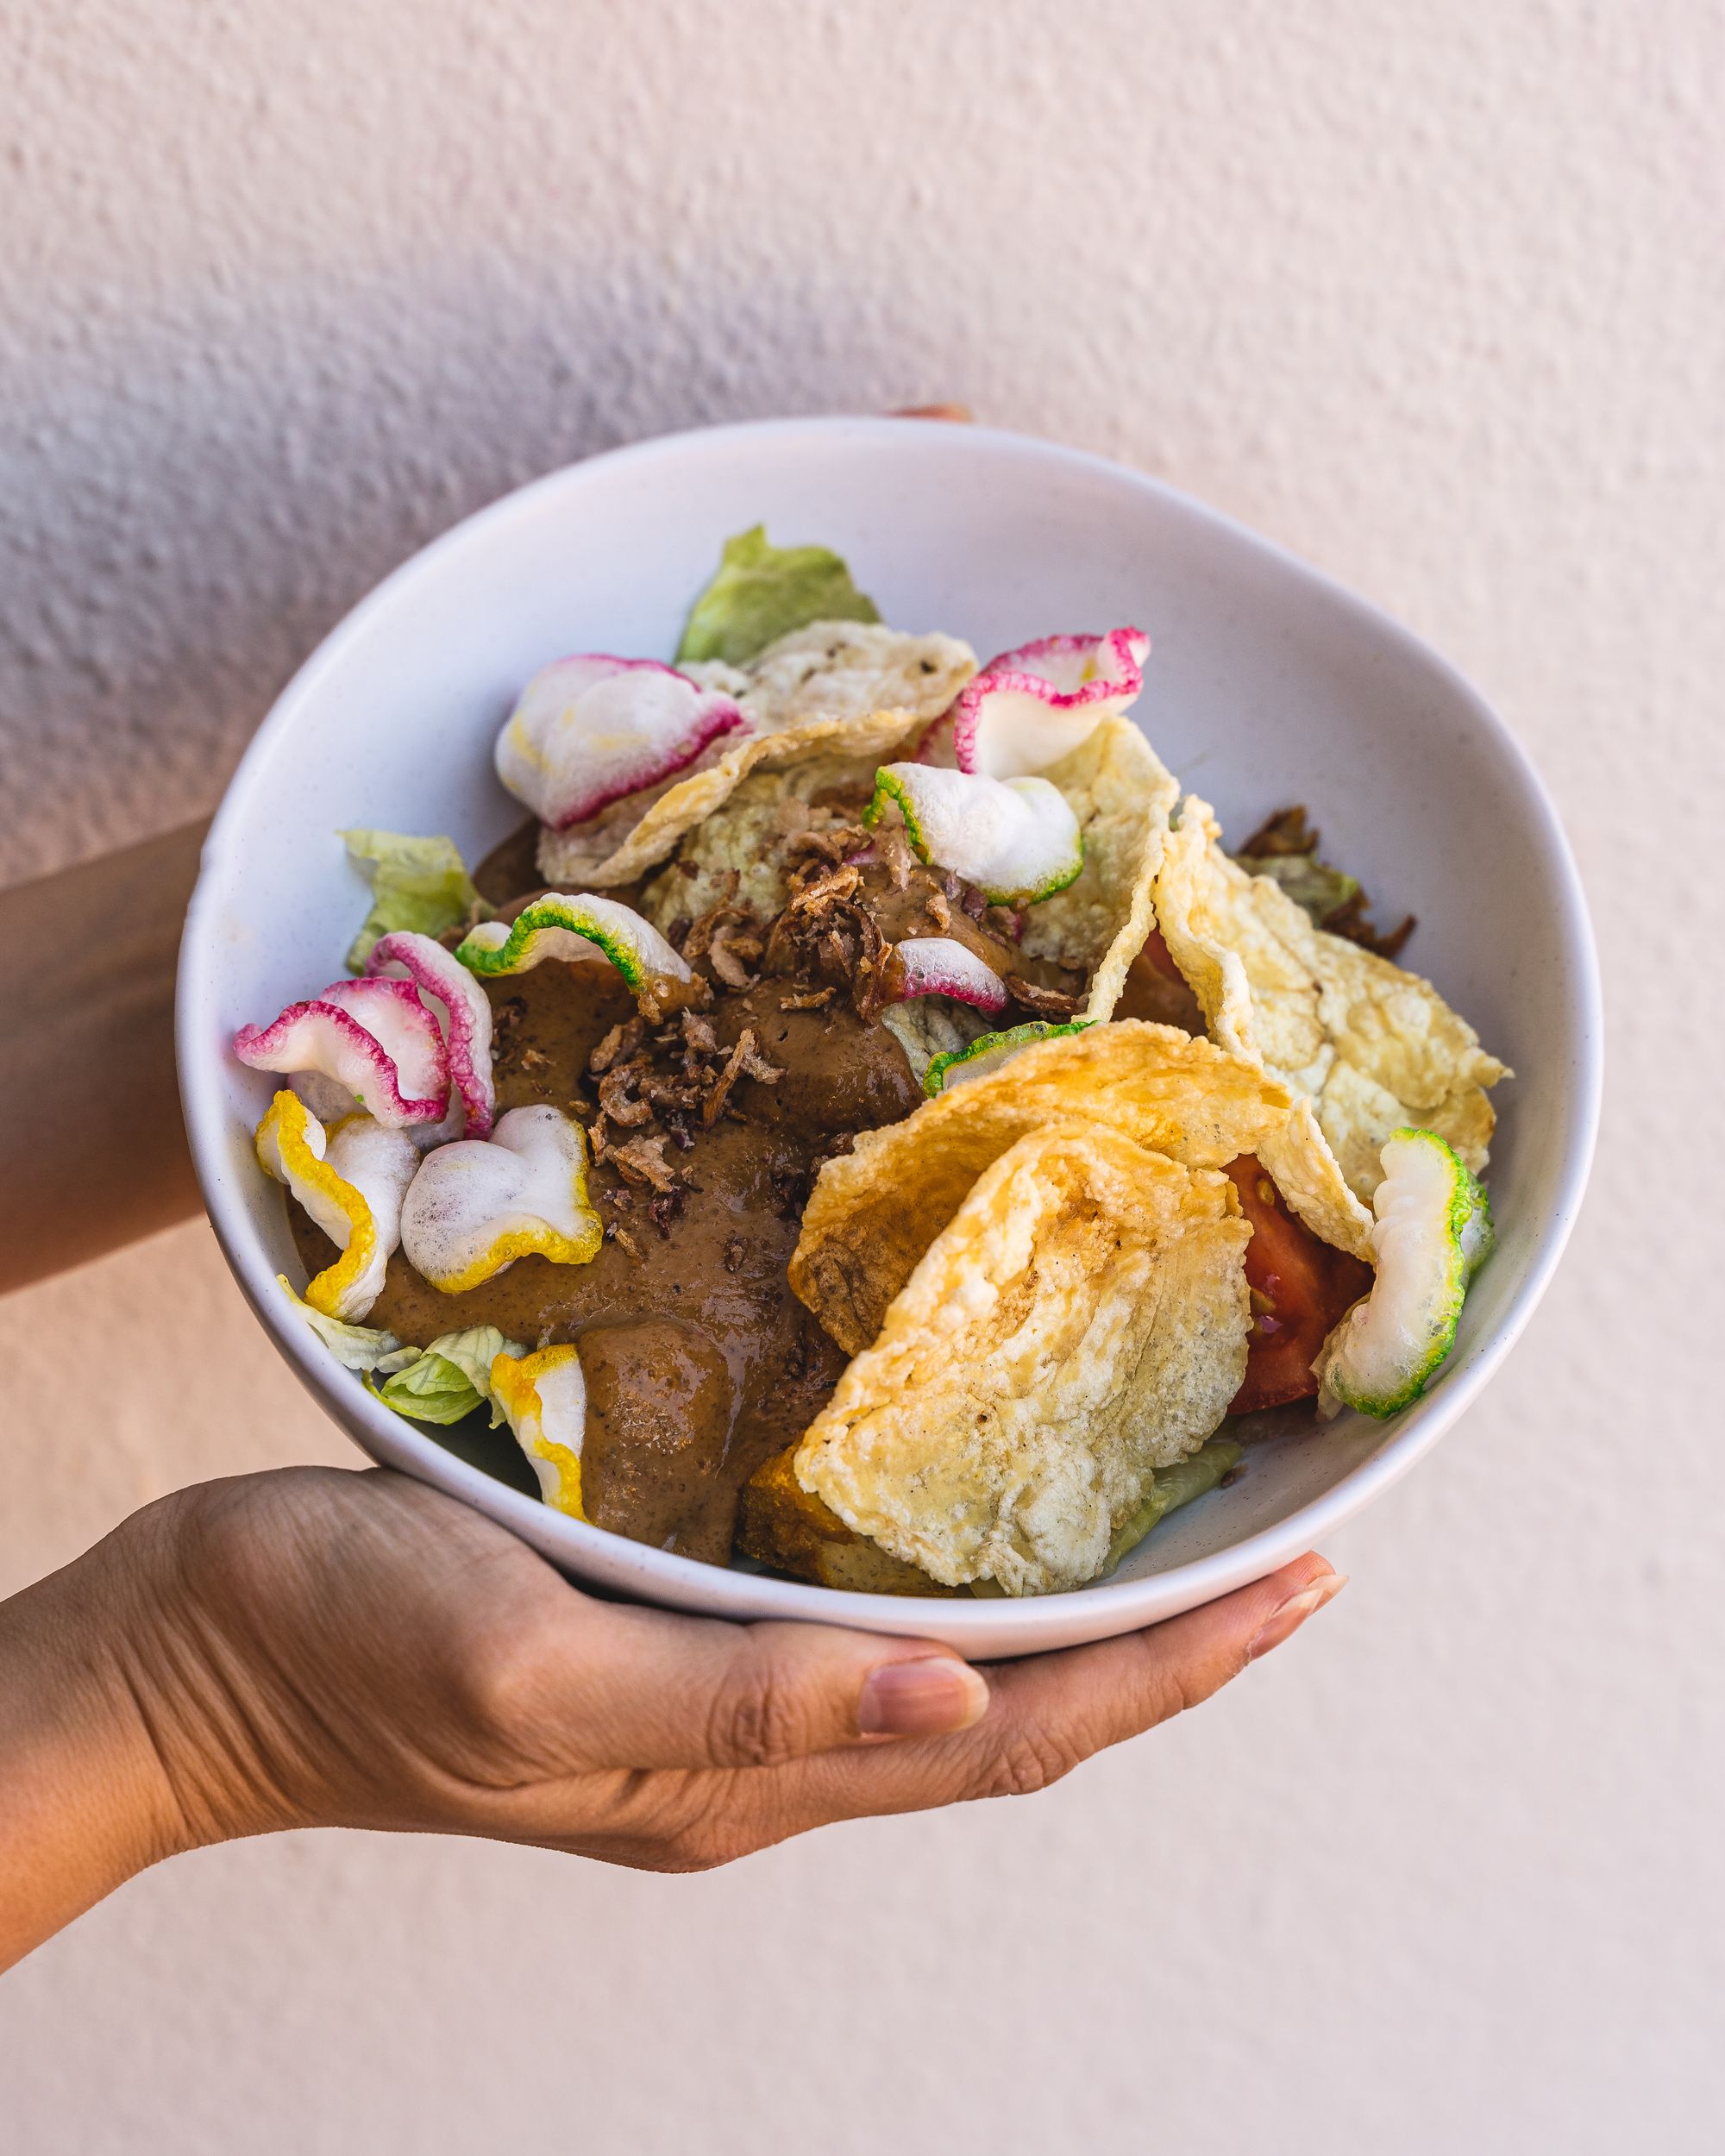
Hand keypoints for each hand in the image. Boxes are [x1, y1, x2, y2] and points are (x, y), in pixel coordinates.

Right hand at [0, 1468, 1342, 1965]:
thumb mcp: (539, 1676)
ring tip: (1167, 1524)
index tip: (1303, 1586)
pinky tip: (960, 1504)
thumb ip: (745, 1698)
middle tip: (1282, 1547)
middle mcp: (758, 1750)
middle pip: (1012, 1713)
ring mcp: (707, 1702)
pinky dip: (941, 1574)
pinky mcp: (653, 1641)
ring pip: (940, 1671)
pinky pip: (846, 1621)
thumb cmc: (345, 1655)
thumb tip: (959, 1703)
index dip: (1174, 1670)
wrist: (195, 1654)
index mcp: (750, 1774)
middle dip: (1162, 1645)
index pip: (1021, 1736)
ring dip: (1066, 1611)